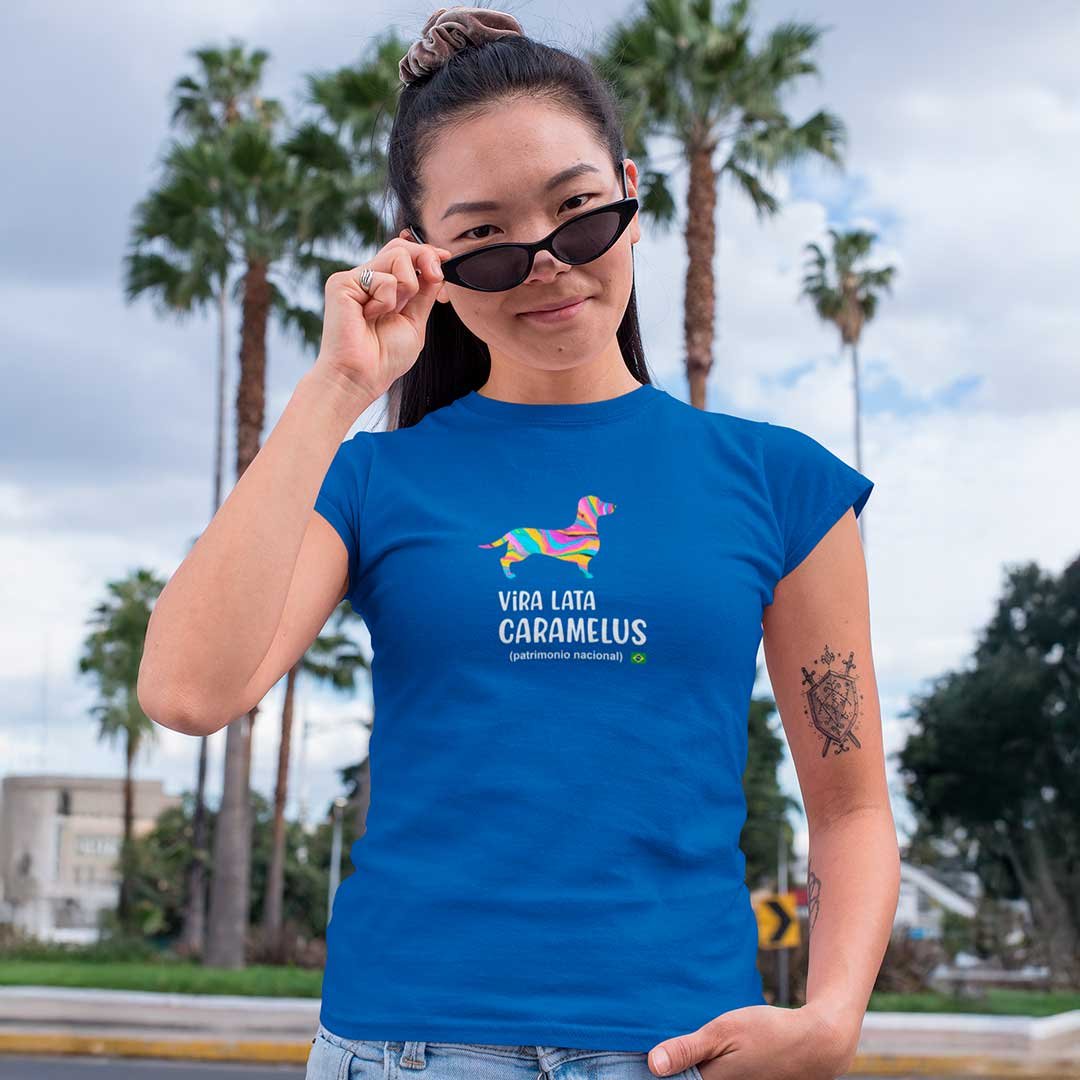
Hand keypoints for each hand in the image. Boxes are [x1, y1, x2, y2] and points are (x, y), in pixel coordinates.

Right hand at [313, 230, 452, 403]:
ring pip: (397, 255)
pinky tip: (369, 317)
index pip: (404, 255)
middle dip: (425, 257)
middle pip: (400, 248)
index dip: (426, 253)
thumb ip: (424, 292)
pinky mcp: (342, 283)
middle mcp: (366, 279)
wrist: (361, 377)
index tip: (446, 258)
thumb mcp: (415, 321)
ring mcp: (353, 279)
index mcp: (382, 288)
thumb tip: (436, 262)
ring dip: (407, 286)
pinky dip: (386, 301)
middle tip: (435, 278)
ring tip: (390, 312)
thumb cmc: (385, 358)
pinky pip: (383, 278)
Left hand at [647, 1003, 859, 1079]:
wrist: (816, 1044)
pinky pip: (720, 1078)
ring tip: (700, 1052)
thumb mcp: (724, 1032)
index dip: (665, 1070)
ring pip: (705, 1078)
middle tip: (679, 1051)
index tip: (644, 1062)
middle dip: (679, 1068)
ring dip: (697, 1069)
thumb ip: (687, 1049)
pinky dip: (713, 1069)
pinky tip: (717, 1057)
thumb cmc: (768, 1033)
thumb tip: (652, 1064)